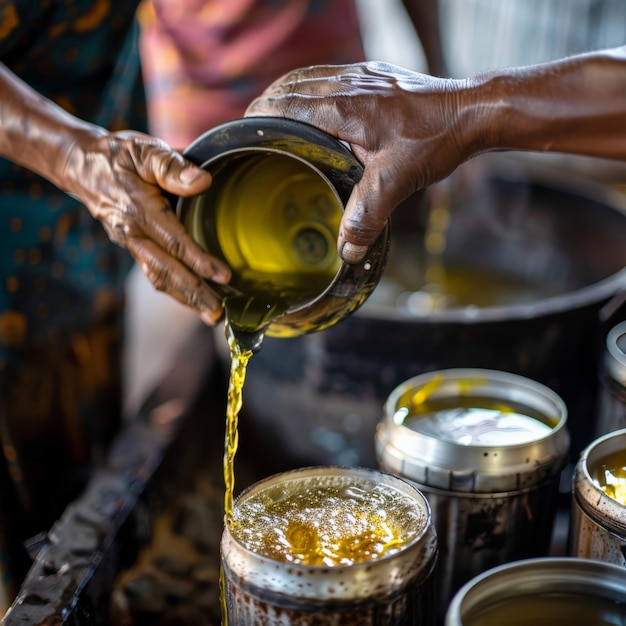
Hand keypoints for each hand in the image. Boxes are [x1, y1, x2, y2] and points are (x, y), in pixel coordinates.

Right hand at [63, 129, 229, 324]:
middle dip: (194, 294)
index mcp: (139, 210)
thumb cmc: (118, 156)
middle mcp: (133, 234)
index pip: (174, 241)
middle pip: (166, 271)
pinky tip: (192, 300)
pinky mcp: (133, 249)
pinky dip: (175, 289)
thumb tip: (201, 181)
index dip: (199, 261)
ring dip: (185, 299)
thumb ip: (171, 166)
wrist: (82, 166)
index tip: (223, 276)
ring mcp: (131, 245)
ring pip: (159, 278)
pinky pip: (155, 273)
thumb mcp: (143, 151)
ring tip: (210, 315)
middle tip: (218, 314)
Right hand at [246, 62, 470, 262]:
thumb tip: (346, 250)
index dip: (260, 117)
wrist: (472, 111)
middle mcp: (348, 84)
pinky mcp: (376, 75)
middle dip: (268, 104)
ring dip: (288, 92)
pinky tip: (317, 105)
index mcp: (343, 107)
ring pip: (310, 77)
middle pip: (291, 86)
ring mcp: (363, 75)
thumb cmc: (435, 138)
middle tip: (256, 128)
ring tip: (276, 114)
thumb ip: (366, 216)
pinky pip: (331, 75)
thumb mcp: (395, 182)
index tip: (246, 131)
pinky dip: (312, 87)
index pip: (285, 104)